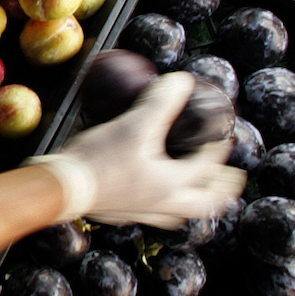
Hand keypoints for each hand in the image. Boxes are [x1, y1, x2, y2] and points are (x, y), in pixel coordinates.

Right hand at [27, 72, 246, 227]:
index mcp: (173, 185)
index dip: (220, 147)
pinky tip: (152, 193)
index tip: (223, 133)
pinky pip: (153, 214)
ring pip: (180, 213)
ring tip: (196, 190)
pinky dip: (162, 204)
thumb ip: (161, 102)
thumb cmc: (99, 159)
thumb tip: (182, 81)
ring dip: (193, 200)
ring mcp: (143, 213)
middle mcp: (164, 205)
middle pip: (206, 203)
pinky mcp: (123, 214)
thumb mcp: (134, 125)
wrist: (62, 188)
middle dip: (222, 189)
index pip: (208, 166)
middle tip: (232, 177)